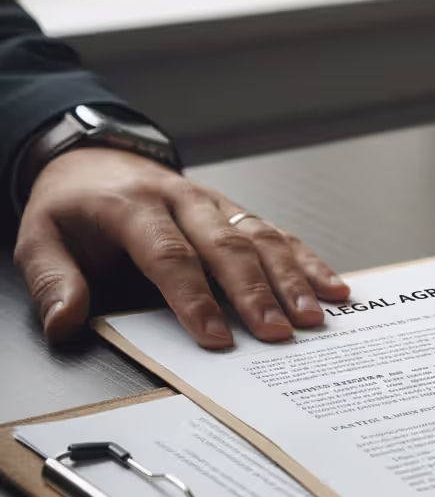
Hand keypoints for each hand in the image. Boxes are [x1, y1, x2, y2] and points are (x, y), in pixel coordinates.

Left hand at [13, 147, 349, 347]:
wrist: (95, 159)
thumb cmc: (73, 207)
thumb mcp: (40, 237)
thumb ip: (53, 281)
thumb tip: (64, 323)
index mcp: (132, 206)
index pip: (170, 255)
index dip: (194, 298)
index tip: (215, 337)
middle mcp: (182, 200)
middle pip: (227, 246)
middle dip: (257, 293)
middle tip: (279, 332)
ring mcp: (215, 204)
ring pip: (261, 238)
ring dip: (292, 279)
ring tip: (313, 316)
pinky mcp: (236, 212)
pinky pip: (278, 235)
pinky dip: (308, 262)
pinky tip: (333, 287)